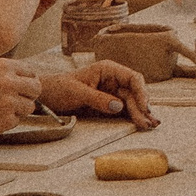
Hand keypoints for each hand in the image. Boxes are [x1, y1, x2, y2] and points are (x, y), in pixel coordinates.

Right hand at [0, 58, 40, 140]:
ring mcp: (9, 102)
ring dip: (19, 110)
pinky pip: (17, 121)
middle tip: (19, 100)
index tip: (24, 86)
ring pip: (29, 107)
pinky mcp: (6, 120)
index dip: (28, 80)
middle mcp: (9, 82)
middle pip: (36, 89)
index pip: (31, 72)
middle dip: (29, 95)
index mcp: (3, 66)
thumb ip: (1, 74)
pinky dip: (7, 122)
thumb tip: (21, 79)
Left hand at [42, 62, 158, 128]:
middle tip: (148, 122)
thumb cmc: (58, 88)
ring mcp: (111, 93)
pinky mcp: (107, 105)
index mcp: (107, 70)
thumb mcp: (76, 92)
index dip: (142, 91)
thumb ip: (97, 99)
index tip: (144, 106)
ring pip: (132, 103)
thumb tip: (117, 106)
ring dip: (141, 114)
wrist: (45, 97)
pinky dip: (133, 117)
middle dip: (143, 107)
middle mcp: (113, 80)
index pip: (132, 78)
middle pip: (134, 93)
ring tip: (150, 125)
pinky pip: (124, 111)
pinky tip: (141, 123)